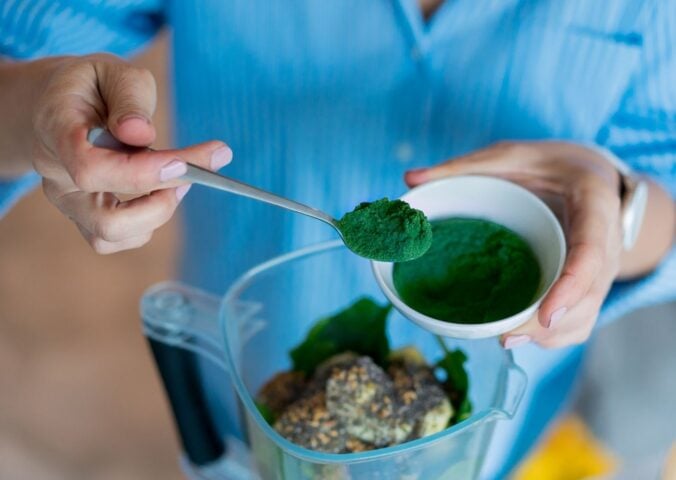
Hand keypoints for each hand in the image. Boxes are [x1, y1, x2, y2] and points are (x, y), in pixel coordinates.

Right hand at [31, 54, 231, 253]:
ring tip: (180, 177)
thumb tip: (141, 134)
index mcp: (55, 131)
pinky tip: (164, 189)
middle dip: (161, 202)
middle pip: (106, 219)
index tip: (187, 164)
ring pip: (111, 236)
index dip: (143, 173)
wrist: (58, 104)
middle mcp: (56, 176)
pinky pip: (117, 239)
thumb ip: (129, 97)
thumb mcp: (111, 71)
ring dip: (157, 213)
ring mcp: (67, 201)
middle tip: (194, 172)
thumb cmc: (92, 86)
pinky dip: (149, 221)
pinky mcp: (83, 216)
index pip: (92, 168)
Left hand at [405, 141, 622, 348]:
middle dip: (548, 324)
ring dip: (548, 336)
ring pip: (585, 316)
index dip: (571, 287)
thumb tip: (409, 178)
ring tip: (505, 337)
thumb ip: (463, 167)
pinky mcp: (590, 285)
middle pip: (588, 297)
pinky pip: (580, 320)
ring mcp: (602, 269)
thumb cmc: (548, 164)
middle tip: (504, 336)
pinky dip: (553, 335)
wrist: (588, 174)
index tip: (545, 316)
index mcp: (593, 205)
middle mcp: (605, 244)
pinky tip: (520, 334)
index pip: (592, 253)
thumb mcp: (510, 155)